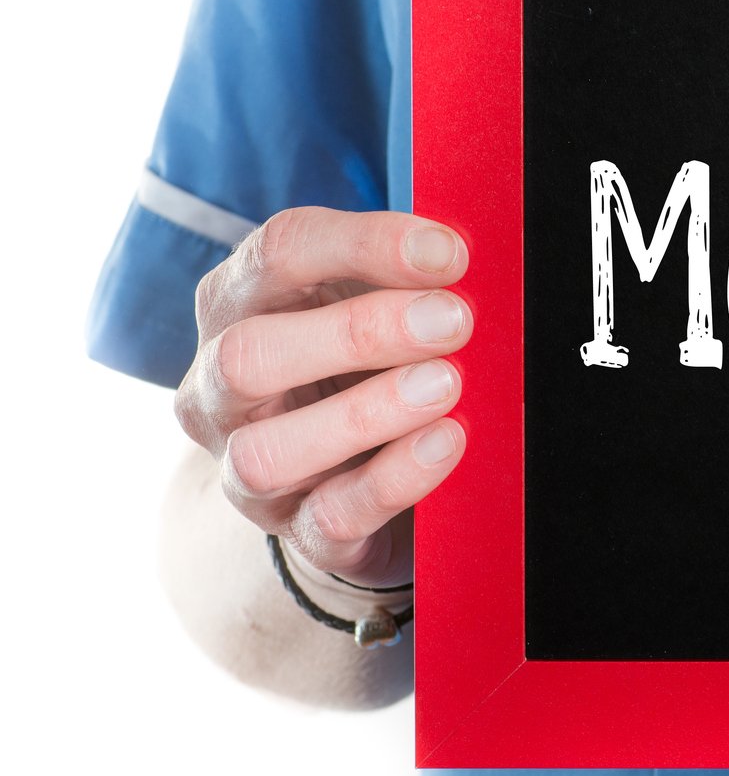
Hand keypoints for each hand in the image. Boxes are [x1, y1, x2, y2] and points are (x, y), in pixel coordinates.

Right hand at [175, 208, 472, 587]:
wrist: (347, 478)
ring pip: (267, 452)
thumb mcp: (373, 303)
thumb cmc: (362, 363)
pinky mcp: (295, 532)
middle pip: (247, 354)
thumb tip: (462, 255)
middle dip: (358, 332)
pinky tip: (445, 442)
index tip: (449, 253)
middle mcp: (219, 388)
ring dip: (365, 413)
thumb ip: (405, 276)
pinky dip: (392, 480)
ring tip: (446, 385)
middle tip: (453, 321)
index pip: (277, 252)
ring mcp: (244, 469)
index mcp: (239, 304)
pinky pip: (328, 518)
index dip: (363, 244)